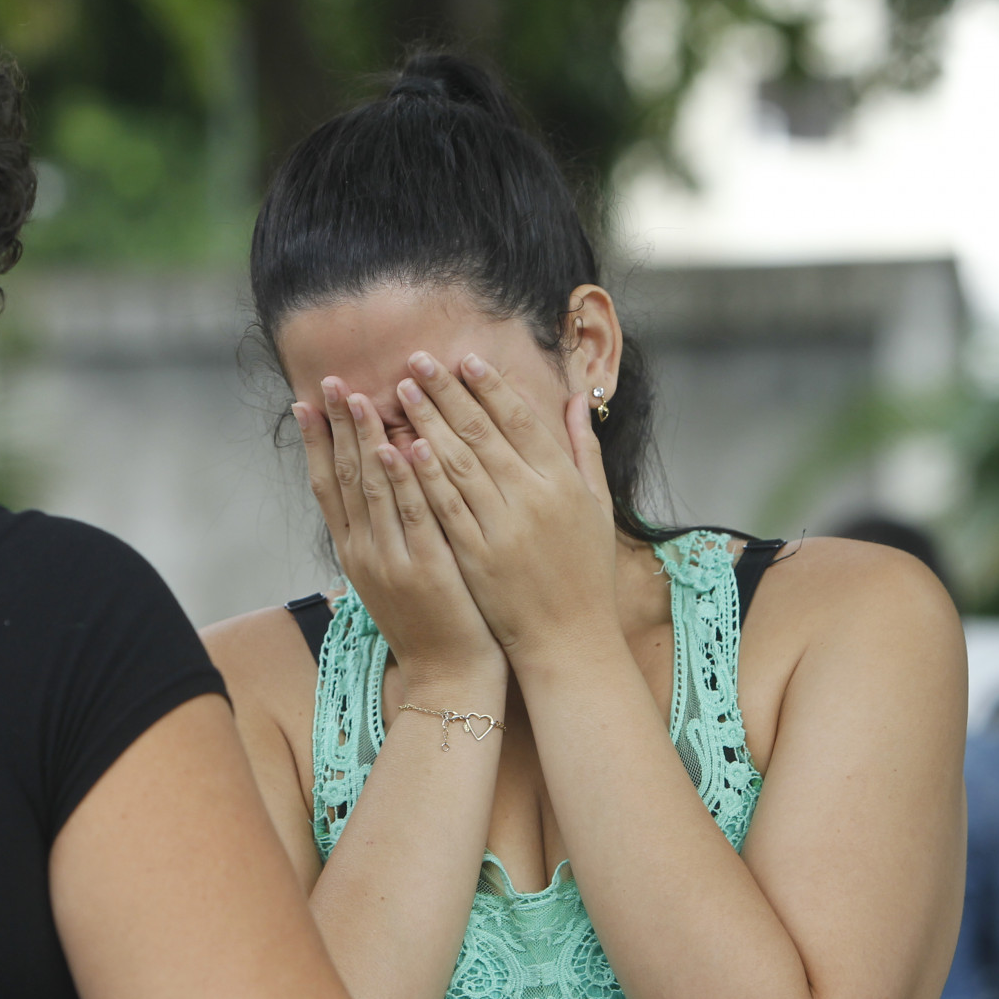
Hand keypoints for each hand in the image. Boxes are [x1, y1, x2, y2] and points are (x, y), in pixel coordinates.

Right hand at [295, 379, 504, 680]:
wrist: (446, 678)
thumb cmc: (429, 624)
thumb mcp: (394, 575)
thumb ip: (383, 531)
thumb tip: (377, 487)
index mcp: (354, 551)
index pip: (327, 485)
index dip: (316, 442)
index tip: (307, 401)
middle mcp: (363, 552)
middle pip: (343, 478)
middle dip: (336, 427)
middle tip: (331, 381)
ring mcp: (391, 561)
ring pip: (373, 490)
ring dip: (366, 440)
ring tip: (360, 397)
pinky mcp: (425, 570)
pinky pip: (413, 516)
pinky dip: (406, 480)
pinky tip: (401, 446)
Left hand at [393, 352, 620, 659]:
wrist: (569, 640)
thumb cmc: (585, 573)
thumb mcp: (597, 506)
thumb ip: (585, 450)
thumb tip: (577, 400)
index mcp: (563, 483)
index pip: (521, 421)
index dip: (490, 387)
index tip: (463, 358)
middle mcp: (533, 499)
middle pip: (483, 433)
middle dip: (447, 393)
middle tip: (417, 361)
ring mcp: (503, 529)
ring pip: (458, 464)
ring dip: (427, 423)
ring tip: (401, 392)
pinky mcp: (477, 557)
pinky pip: (445, 508)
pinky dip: (424, 476)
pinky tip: (402, 447)